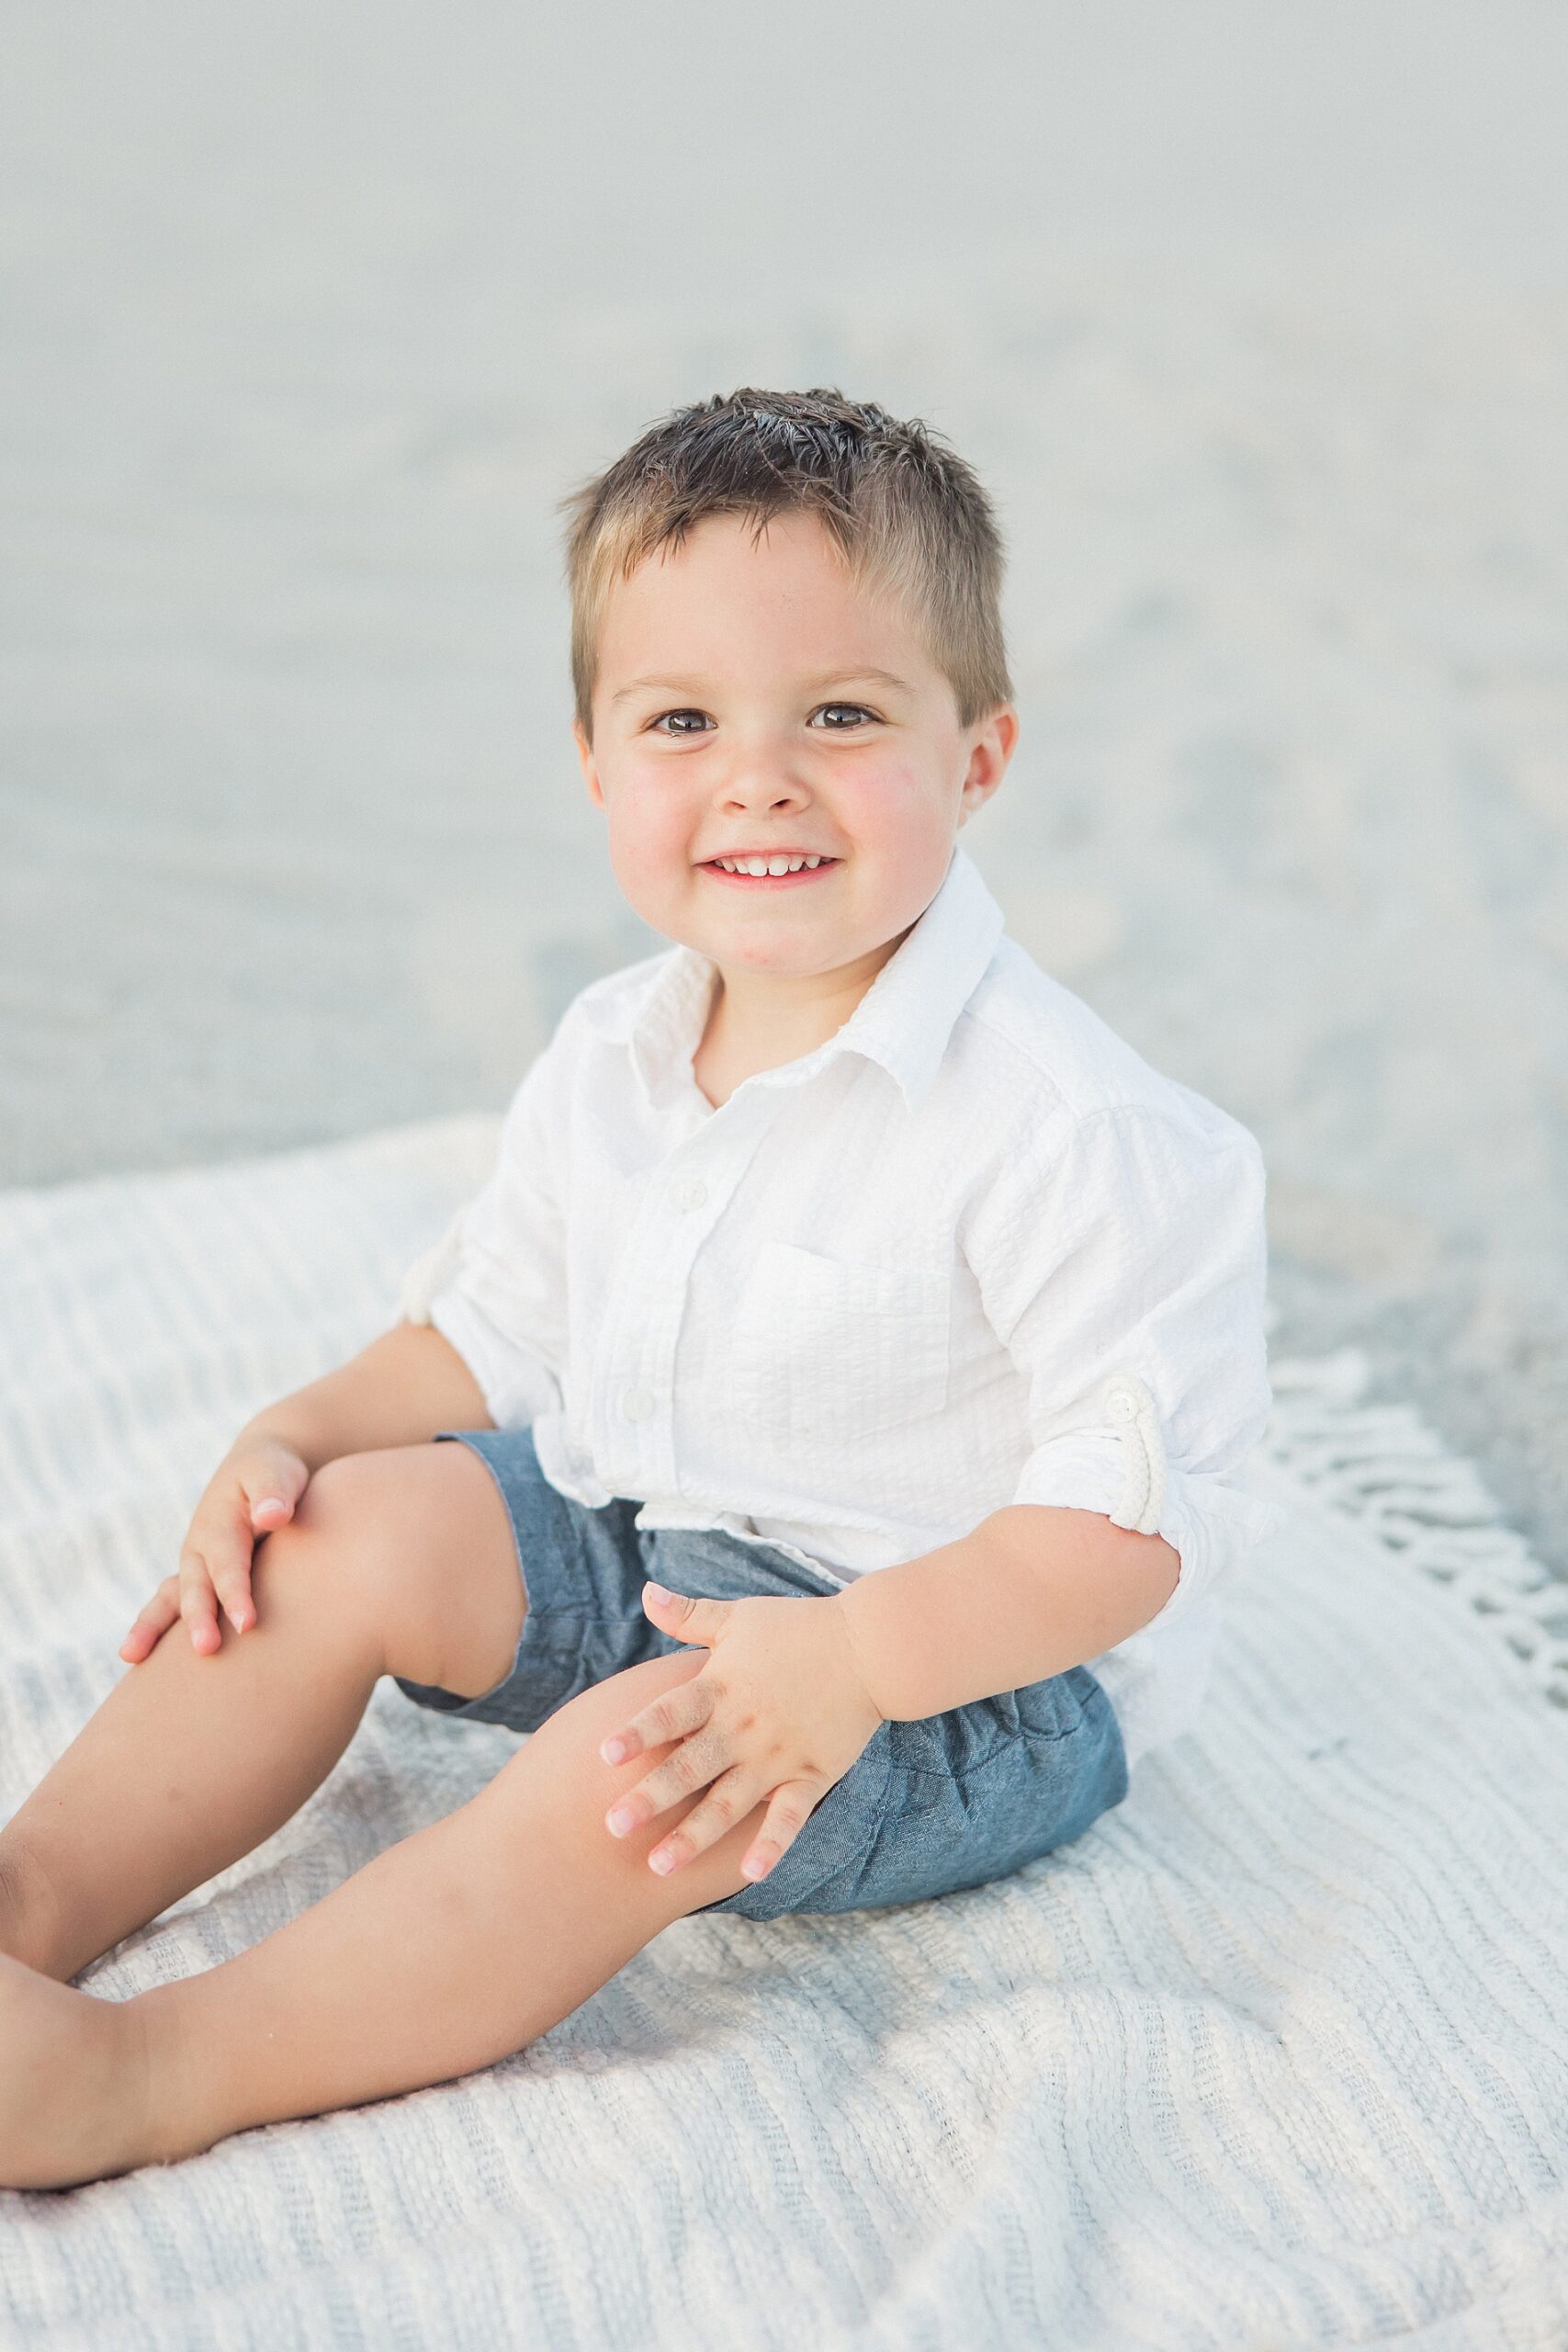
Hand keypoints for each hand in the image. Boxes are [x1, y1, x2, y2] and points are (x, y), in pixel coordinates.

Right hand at [118, 1437, 312, 1662]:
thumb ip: (275, 1493)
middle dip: (197, 1618)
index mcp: (220, 1525)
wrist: (258, 1469)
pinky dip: (160, 1632)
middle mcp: (199, 1550)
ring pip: (169, 1599)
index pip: (228, 1564)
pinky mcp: (199, 1581)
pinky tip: (144, 1663)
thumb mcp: (277, 1473)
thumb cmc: (274, 1474)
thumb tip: (272, 1516)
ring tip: (132, 1656)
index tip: (247, 1624)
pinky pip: (175, 1606)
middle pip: (194, 1587)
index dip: (235, 1593)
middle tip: (205, 1649)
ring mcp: (194, 1567)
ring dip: (153, 1627)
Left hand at [597, 1582, 885, 1885]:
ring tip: (659, 1866)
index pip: (670, 1714)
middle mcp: (742, 1727)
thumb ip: (689, 1615)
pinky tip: (750, 1873)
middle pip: (690, 1767)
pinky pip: (788, 1816)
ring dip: (694, 1835)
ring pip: (728, 1802)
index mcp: (720, 1688)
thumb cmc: (799, 1627)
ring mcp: (777, 1756)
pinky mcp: (811, 1774)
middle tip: (612, 1827)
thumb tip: (645, 1591)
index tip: (604, 1754)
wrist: (870, 1646)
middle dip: (651, 1798)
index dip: (638, 1733)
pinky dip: (772, 1844)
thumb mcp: (739, 1616)